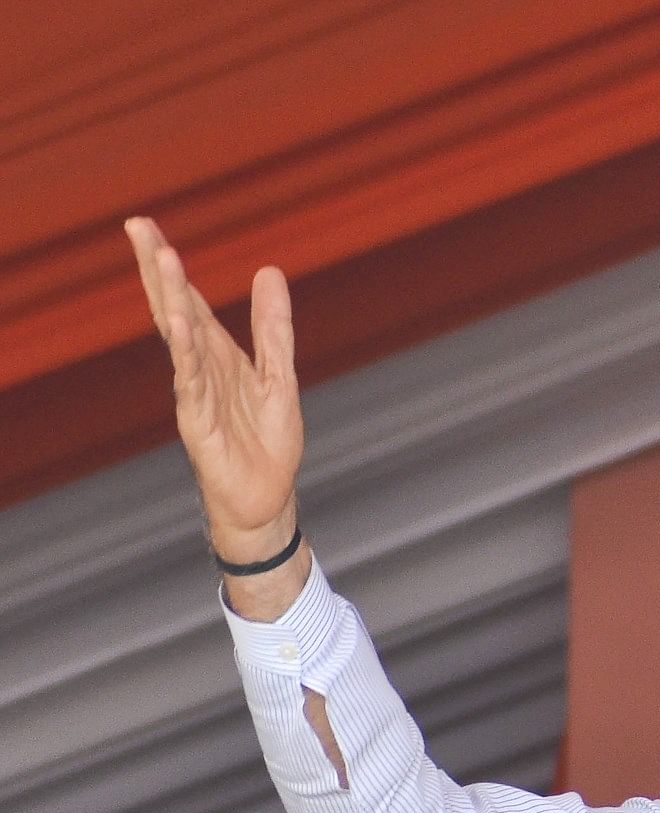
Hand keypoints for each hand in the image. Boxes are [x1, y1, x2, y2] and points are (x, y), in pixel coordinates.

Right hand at [125, 217, 311, 618]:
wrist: (266, 498)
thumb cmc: (267, 441)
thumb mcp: (280, 373)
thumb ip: (272, 326)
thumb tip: (268, 270)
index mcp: (218, 354)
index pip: (188, 301)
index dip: (169, 266)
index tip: (146, 227)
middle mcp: (200, 367)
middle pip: (174, 308)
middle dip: (156, 268)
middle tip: (137, 225)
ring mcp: (195, 392)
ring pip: (180, 336)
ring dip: (170, 297)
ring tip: (162, 256)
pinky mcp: (199, 421)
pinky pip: (191, 379)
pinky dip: (185, 351)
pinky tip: (178, 321)